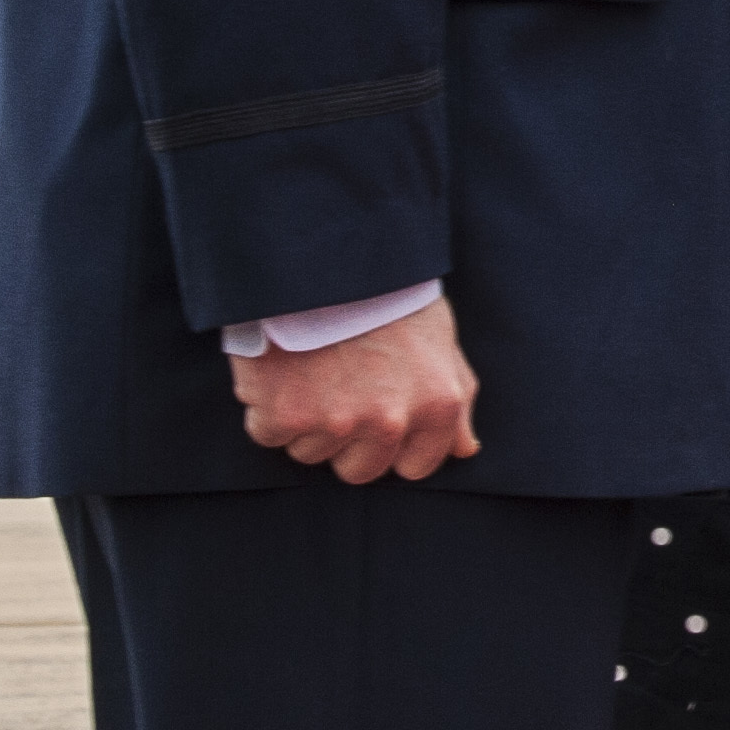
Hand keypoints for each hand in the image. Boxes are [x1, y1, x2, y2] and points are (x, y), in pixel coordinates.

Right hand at [234, 297, 480, 482]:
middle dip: (347, 441)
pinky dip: (265, 408)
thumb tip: (465, 450)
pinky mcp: (284, 417)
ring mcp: (336, 423)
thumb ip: (456, 402)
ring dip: (305, 422)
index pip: (416, 466)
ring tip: (310, 370)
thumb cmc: (388, 297)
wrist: (325, 259)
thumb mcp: (440, 343)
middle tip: (336, 393)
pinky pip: (267, 434)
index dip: (393, 447)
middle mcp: (391, 421)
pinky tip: (279, 369)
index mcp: (437, 406)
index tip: (375, 420)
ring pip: (310, 453)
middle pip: (360, 470)